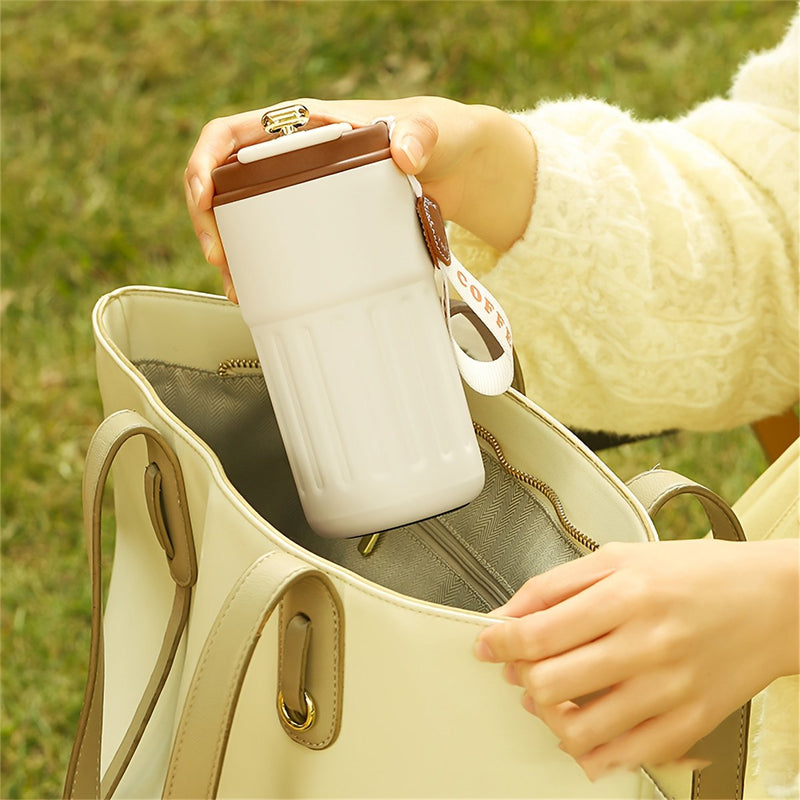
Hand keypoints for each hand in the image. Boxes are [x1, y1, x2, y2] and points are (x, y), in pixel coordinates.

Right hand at [184, 96, 535, 301]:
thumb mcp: (431, 129)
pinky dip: (262, 266)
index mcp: (301, 125)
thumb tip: (403, 153)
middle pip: (225, 185)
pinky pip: (276, 240)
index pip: (230, 134)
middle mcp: (291, 158)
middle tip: (223, 261)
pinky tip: (261, 292)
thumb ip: (420, 133)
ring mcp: (301, 193)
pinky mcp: (317, 222)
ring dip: (231, 252)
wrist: (456, 167)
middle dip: (211, 223)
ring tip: (239, 287)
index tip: (203, 197)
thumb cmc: (437, 136)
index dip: (204, 163)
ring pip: (243, 218)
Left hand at [474, 538, 798, 779]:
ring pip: (580, 730)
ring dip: (549, 717)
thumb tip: (506, 613)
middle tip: (520, 669)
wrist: (772, 600)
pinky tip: (586, 727)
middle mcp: (646, 644)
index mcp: (625, 595)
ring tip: (550, 698)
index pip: (537, 633)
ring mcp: (669, 688)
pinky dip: (592, 750)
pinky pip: (626, 756)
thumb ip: (556, 584)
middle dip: (521, 678)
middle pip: (550, 684)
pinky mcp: (690, 722)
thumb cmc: (694, 572)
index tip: (486, 645)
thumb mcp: (619, 556)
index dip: (498, 643)